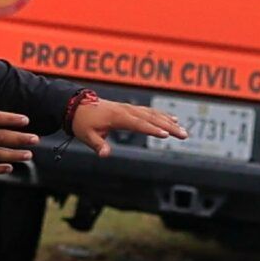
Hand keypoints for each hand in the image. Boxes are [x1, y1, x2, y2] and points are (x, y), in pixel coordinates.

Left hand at [69, 98, 188, 157]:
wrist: (76, 105)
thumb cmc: (82, 122)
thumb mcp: (87, 136)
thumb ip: (98, 145)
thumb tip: (105, 155)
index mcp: (118, 117)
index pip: (139, 124)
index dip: (152, 129)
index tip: (166, 135)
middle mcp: (126, 110)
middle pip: (152, 118)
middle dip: (169, 126)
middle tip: (183, 135)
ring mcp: (129, 108)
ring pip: (153, 114)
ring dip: (169, 122)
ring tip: (183, 130)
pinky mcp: (130, 109)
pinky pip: (149, 111)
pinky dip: (162, 115)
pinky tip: (173, 119)